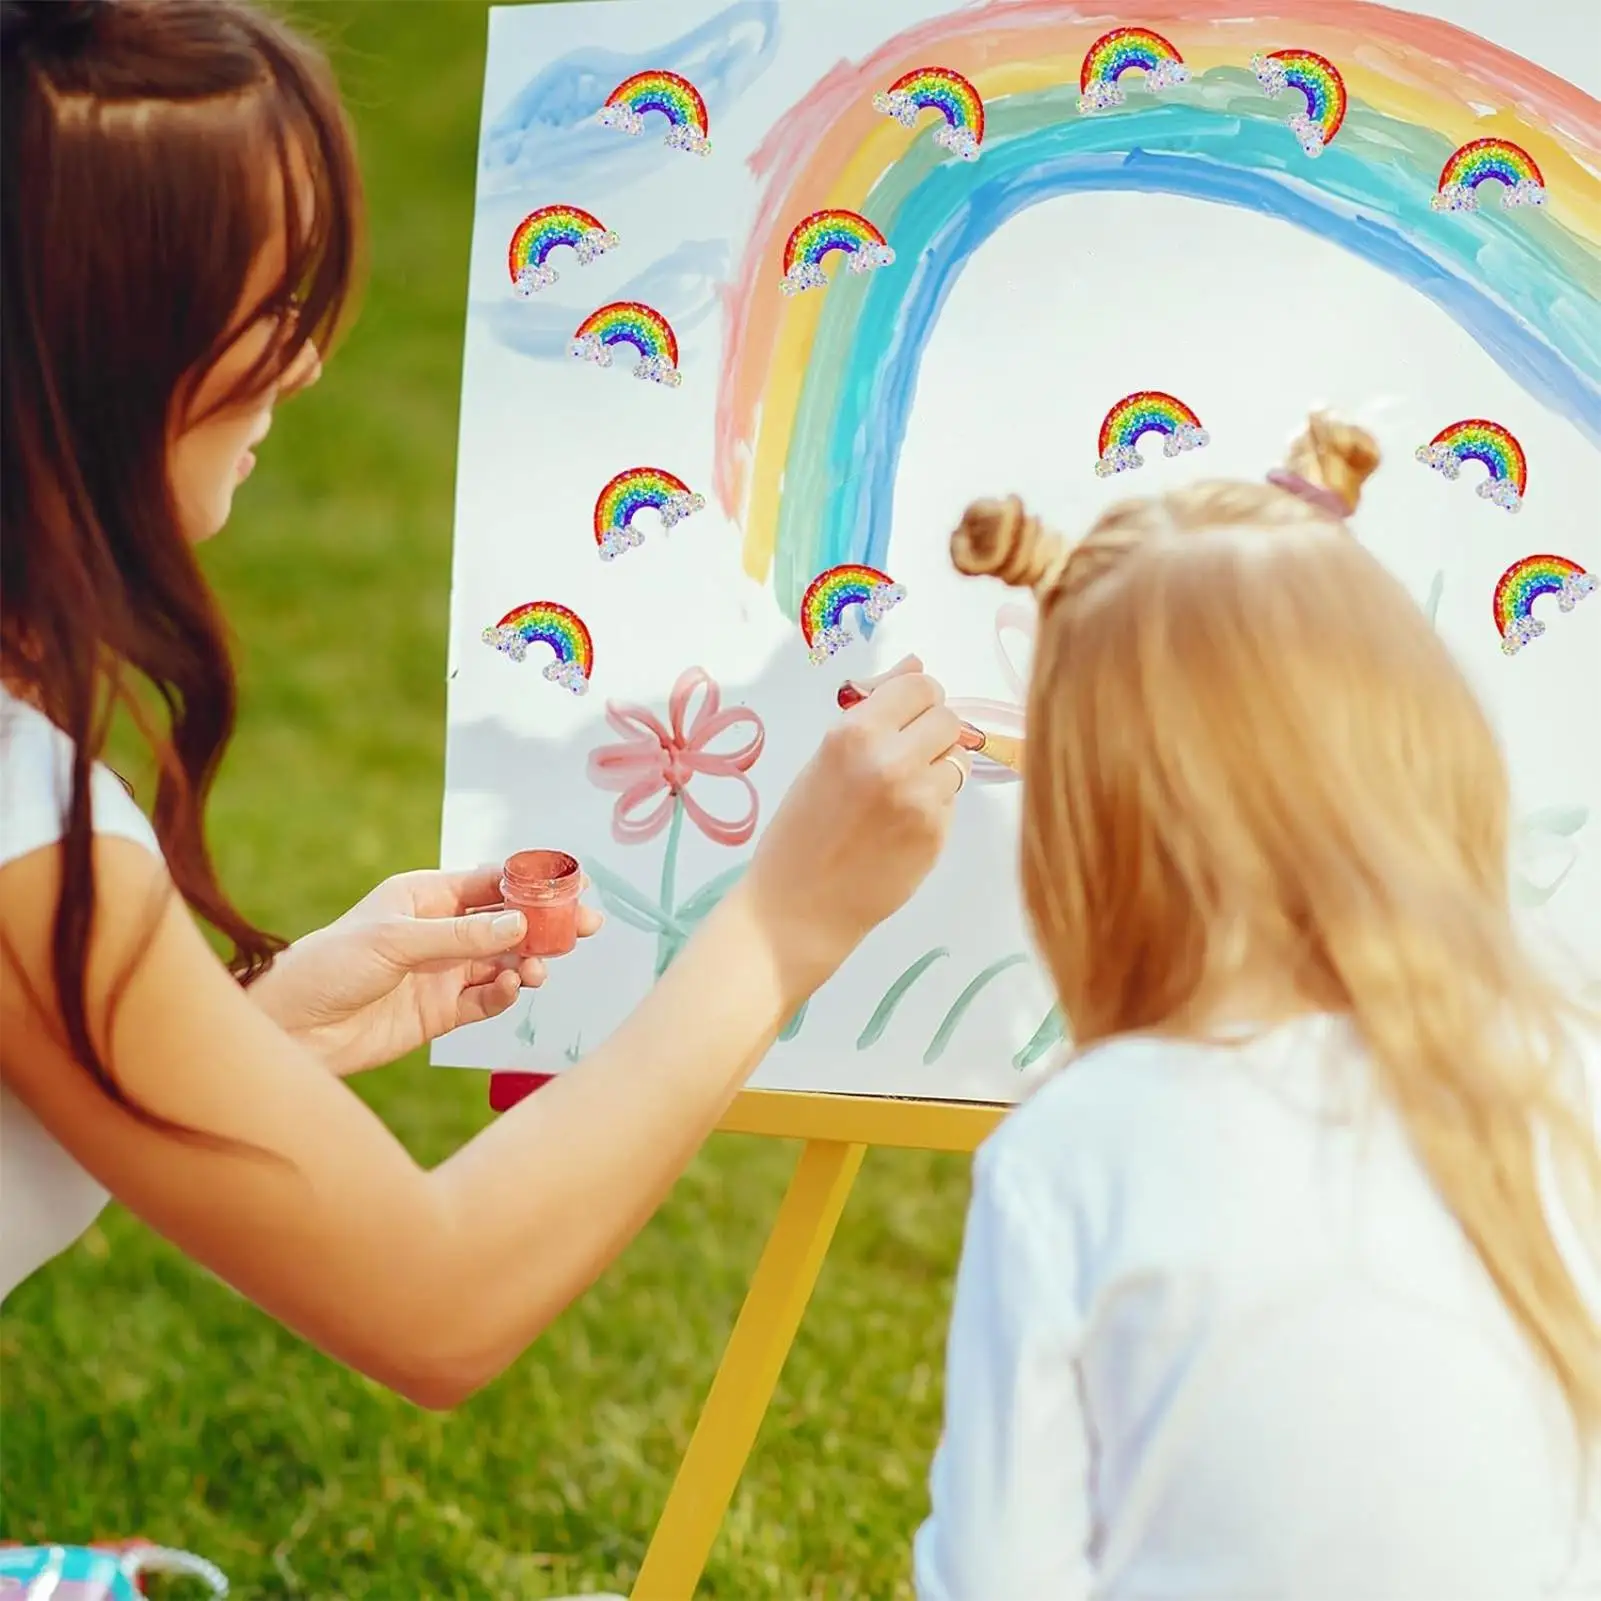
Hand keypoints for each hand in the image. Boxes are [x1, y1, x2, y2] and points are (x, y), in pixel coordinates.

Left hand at [250, 867, 602, 1074]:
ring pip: (503, 961)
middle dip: (546, 924)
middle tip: (585, 926)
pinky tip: (509, 990)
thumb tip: (520, 924)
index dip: (533, 882)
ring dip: (527, 962)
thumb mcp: (396, 942)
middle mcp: (439, 932)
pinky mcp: (441, 1013)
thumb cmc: (330, 966)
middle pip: (508, 923)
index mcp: (425, 898)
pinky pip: (486, 1000)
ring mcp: (442, 973)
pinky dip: (503, 995)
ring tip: (539, 970)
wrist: (292, 1030)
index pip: (491, 882)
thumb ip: (462, 934)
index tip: (573, 883)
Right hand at [742, 656, 968, 994]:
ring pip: (958, 758)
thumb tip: (916, 665)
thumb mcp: (825, 758)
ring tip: (902, 792)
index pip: (919, 686)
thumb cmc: (800, 830)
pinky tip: (901, 824)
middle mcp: (892, 760)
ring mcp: (920, 800)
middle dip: (930, 731)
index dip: (916, 699)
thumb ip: (873, 711)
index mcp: (854, 733)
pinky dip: (935, 804)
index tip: (905, 716)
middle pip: (947, 717)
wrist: (798, 906)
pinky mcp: (937, 835)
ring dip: (938, 767)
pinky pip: (952, 799)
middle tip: (904, 755)